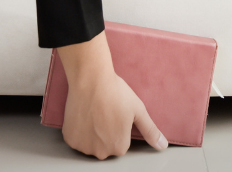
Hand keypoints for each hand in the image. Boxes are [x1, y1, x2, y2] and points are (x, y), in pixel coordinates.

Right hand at [58, 31, 167, 159]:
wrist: (91, 79)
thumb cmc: (116, 93)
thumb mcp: (138, 110)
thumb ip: (150, 131)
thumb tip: (162, 146)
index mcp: (119, 147)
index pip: (121, 142)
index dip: (120, 126)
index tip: (117, 113)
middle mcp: (100, 152)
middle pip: (105, 145)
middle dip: (106, 131)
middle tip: (106, 111)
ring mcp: (83, 146)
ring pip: (90, 142)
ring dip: (92, 131)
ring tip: (95, 111)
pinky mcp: (70, 138)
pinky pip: (76, 137)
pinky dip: (79, 129)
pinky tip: (85, 113)